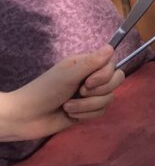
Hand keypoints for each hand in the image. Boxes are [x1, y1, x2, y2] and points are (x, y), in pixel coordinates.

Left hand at [0, 46, 123, 141]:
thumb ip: (91, 63)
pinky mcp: (88, 111)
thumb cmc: (44, 91)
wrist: (27, 117)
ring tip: (68, 106)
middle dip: (99, 91)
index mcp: (85, 64)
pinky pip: (101, 112)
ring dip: (87, 105)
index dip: (104, 75)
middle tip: (80, 92)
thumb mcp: (68, 76)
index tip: (87, 82)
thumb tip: (111, 47)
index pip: (112, 65)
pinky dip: (85, 114)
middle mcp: (91, 77)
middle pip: (116, 81)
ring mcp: (90, 95)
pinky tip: (70, 114)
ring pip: (108, 98)